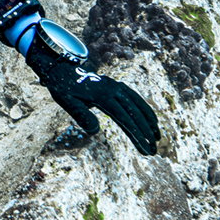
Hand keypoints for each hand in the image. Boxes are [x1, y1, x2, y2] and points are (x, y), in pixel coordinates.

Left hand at [25, 36, 160, 155]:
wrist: (62, 69)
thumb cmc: (63, 88)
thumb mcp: (66, 101)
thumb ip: (80, 115)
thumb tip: (95, 131)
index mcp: (102, 95)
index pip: (124, 118)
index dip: (137, 133)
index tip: (145, 147)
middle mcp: (113, 89)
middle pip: (135, 112)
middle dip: (147, 132)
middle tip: (154, 150)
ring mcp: (116, 86)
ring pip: (139, 104)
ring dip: (150, 120)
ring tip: (158, 137)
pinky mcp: (117, 86)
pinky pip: (135, 98)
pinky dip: (145, 109)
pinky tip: (150, 120)